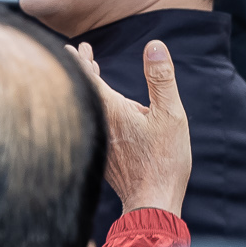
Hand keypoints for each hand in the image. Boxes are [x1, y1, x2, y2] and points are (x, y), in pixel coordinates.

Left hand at [69, 39, 191, 215]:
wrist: (153, 200)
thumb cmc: (164, 159)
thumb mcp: (171, 114)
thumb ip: (161, 79)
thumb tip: (155, 45)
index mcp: (110, 109)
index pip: (87, 77)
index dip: (80, 61)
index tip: (75, 48)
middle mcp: (98, 122)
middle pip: (85, 89)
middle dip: (85, 69)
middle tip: (83, 53)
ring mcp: (98, 140)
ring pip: (89, 106)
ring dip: (90, 87)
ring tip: (93, 73)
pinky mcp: (103, 155)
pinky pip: (94, 121)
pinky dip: (95, 106)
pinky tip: (105, 108)